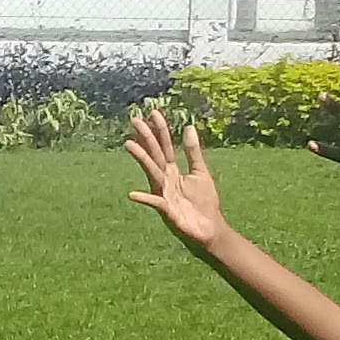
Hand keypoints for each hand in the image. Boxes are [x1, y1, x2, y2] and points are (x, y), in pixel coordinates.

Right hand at [123, 107, 229, 249]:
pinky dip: (144, 198)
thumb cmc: (204, 201)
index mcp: (173, 170)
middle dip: (146, 137)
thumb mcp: (200, 172)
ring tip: (129, 144)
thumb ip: (193, 151)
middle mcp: (165, 179)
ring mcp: (164, 193)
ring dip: (141, 158)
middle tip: (135, 120)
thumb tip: (189, 126)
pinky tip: (132, 194)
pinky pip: (154, 202)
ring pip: (152, 172)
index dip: (160, 130)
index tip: (153, 112)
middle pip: (155, 154)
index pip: (165, 146)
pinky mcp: (167, 210)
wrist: (210, 227)